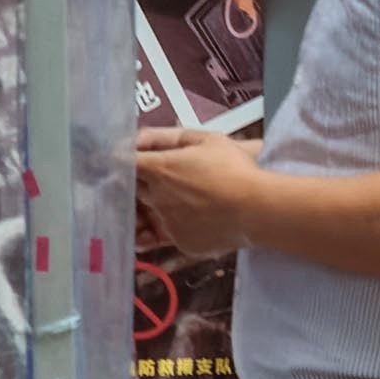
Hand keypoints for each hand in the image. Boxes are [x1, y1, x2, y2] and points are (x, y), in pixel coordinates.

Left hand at [130, 123, 265, 251]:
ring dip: (148, 210)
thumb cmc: (235, 169)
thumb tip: (136, 139)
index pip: (124, 163)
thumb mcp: (206, 139)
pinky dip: (172, 227)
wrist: (257, 208)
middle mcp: (157, 197)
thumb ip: (167, 137)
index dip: (122, 161)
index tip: (123, 161)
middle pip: (133, 190)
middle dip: (137, 184)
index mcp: (160, 169)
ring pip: (148, 214)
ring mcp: (167, 222)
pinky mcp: (180, 242)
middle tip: (152, 179)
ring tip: (166, 204)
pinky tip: (189, 219)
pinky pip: (168, 234)